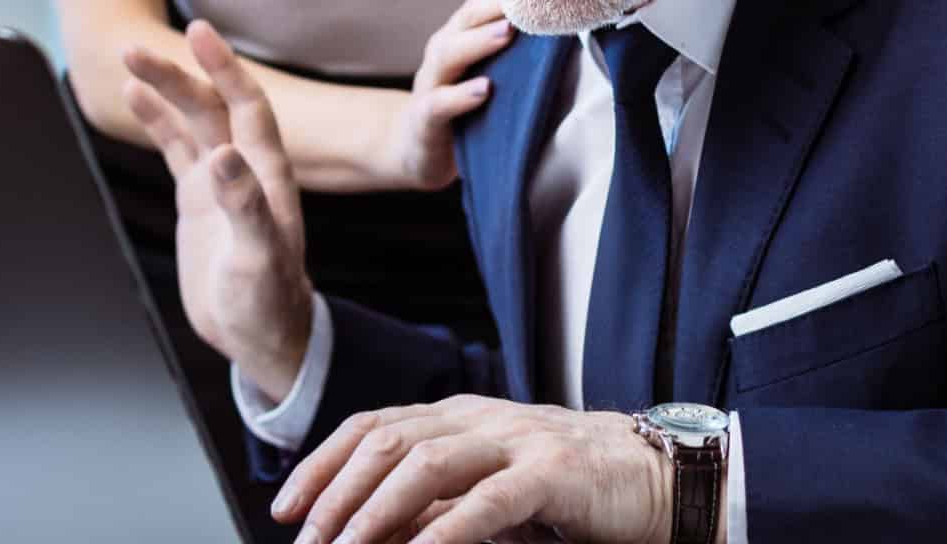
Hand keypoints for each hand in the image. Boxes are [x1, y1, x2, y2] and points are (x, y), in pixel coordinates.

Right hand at [121, 20, 316, 395]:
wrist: (262, 334)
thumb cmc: (268, 301)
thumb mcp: (258, 257)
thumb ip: (245, 205)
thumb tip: (222, 155)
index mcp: (267, 175)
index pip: (247, 106)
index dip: (224, 68)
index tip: (199, 34)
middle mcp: (244, 168)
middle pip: (209, 107)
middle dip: (177, 75)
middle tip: (134, 49)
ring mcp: (219, 181)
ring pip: (190, 122)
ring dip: (163, 90)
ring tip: (129, 57)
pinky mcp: (198, 199)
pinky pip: (176, 148)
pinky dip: (156, 121)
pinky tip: (136, 96)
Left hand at [274, 396, 668, 543]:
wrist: (660, 477)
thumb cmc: (572, 490)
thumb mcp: (491, 489)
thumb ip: (439, 501)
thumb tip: (372, 529)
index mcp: (459, 416)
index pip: (371, 426)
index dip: (321, 464)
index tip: (285, 508)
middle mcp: (480, 418)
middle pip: (387, 442)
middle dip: (336, 493)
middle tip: (308, 541)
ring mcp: (517, 441)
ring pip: (427, 464)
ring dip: (376, 513)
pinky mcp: (554, 474)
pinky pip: (489, 501)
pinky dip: (447, 532)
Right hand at [385, 0, 511, 191]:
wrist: (415, 149)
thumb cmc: (463, 103)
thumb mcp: (483, 65)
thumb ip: (505, 37)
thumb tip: (543, 3)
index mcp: (462, 35)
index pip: (483, 0)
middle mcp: (445, 51)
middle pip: (466, 18)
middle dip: (495, 3)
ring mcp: (431, 83)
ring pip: (449, 53)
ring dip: (479, 41)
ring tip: (508, 32)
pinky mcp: (424, 119)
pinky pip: (438, 103)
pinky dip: (460, 96)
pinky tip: (483, 90)